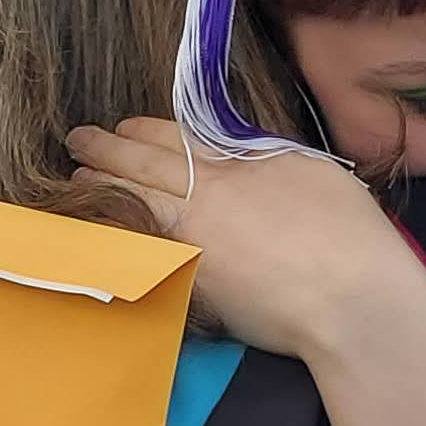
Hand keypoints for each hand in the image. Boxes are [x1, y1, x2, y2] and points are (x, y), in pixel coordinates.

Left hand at [63, 116, 425, 360]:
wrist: (349, 298)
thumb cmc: (348, 233)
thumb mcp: (312, 170)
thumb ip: (266, 158)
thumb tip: (240, 153)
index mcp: (235, 163)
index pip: (172, 138)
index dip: (140, 131)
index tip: (122, 127)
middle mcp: (203, 197)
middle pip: (139, 165)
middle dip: (102, 150)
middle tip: (76, 141)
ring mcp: (190, 242)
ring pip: (130, 205)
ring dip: (98, 189)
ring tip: (75, 180)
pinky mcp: (188, 285)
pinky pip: (137, 252)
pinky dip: (113, 237)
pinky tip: (99, 233)